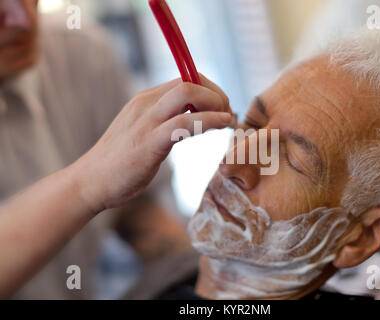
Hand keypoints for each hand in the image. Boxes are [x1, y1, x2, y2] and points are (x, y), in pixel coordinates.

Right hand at [72, 75, 232, 211]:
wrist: (89, 183)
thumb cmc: (120, 163)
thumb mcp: (144, 133)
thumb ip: (165, 124)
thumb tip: (193, 123)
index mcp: (145, 100)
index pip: (185, 79)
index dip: (210, 89)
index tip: (223, 108)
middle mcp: (145, 103)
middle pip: (190, 80)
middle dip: (217, 93)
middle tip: (229, 114)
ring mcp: (146, 121)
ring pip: (188, 93)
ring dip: (217, 103)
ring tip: (229, 119)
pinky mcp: (148, 142)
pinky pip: (185, 123)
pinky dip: (210, 120)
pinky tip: (223, 124)